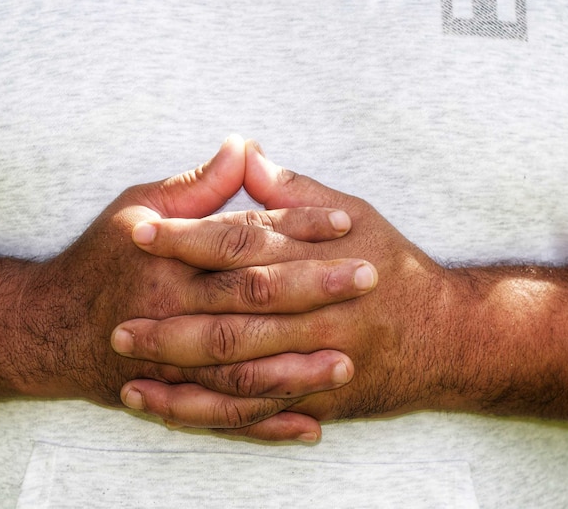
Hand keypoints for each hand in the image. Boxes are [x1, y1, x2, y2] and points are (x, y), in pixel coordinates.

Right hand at [19, 137, 374, 439]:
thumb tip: (243, 145)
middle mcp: (171, 309)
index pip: (243, 237)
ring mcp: (171, 362)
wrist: (46, 329)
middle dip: (315, 287)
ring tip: (350, 359)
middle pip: (254, 297)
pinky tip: (311, 426)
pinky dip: (267, 425)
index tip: (344, 220)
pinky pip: (224, 417)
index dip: (295, 226)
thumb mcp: (136, 208)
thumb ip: (195, 185)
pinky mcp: (172, 396)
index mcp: (167, 258)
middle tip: (370, 276)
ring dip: (300, 366)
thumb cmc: (100, 260)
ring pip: (245, 368)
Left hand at [117, 141, 459, 435]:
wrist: (450, 337)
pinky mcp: (318, 398)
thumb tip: (247, 153)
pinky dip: (210, 416)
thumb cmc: (398, 270)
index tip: (139, 231)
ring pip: (238, 374)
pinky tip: (168, 410)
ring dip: (181, 376)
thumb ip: (296, 193)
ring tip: (128, 373)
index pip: (241, 243)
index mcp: (318, 260)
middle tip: (117, 321)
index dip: (187, 237)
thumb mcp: (358, 216)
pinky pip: (257, 413)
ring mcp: (317, 362)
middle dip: (171, 320)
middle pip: (232, 315)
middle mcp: (317, 315)